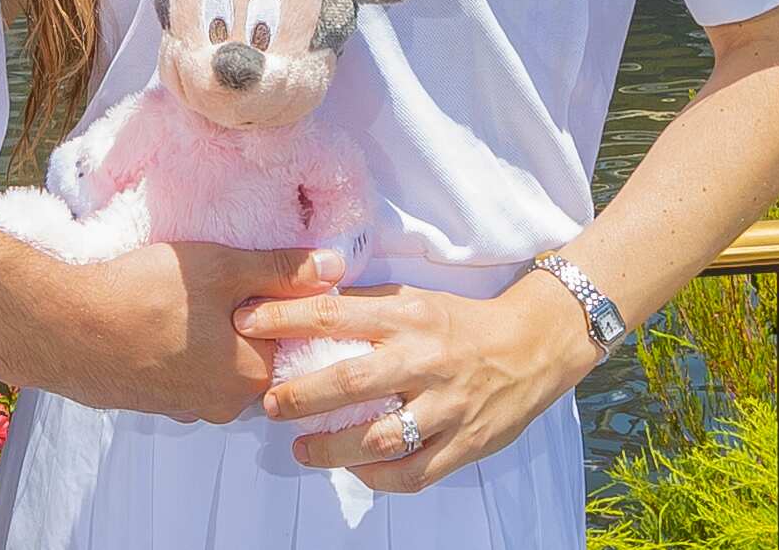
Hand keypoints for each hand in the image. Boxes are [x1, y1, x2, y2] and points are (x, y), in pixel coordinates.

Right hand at [23, 240, 337, 422]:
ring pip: (218, 365)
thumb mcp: (221, 267)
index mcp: (253, 375)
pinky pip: (185, 374)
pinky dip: (181, 350)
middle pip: (256, 355)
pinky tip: (160, 321)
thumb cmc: (144, 295)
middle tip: (222, 280)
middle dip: (246, 321)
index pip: (293, 339)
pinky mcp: (153, 404)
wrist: (61, 328)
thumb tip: (335, 268)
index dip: (282, 301)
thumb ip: (281, 271)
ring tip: (187, 299)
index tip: (263, 277)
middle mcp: (225, 404)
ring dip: (212, 336)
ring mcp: (186, 409)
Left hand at [240, 278, 602, 492]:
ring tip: (301, 450)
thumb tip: (302, 307)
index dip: (284, 318)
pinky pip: (413, 472)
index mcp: (408, 317)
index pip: (334, 314)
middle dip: (301, 396)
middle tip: (268, 404)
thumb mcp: (415, 301)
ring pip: (380, 437)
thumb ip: (365, 309)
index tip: (245, 323)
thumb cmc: (461, 322)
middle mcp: (424, 360)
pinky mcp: (465, 443)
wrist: (533, 345)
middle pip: (351, 381)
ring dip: (332, 449)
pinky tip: (354, 472)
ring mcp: (446, 406)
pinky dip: (377, 477)